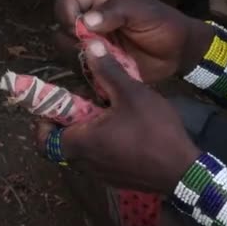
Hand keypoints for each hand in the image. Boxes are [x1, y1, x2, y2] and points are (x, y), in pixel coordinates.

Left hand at [36, 38, 199, 192]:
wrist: (183, 171)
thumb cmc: (154, 131)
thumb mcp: (132, 94)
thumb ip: (108, 70)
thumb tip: (89, 45)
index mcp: (81, 142)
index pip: (42, 140)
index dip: (43, 123)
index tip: (55, 106)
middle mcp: (84, 163)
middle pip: (61, 144)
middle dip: (67, 124)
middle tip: (82, 105)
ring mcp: (100, 175)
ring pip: (81, 153)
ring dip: (85, 134)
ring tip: (103, 115)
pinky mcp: (116, 179)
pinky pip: (98, 161)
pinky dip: (100, 146)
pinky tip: (122, 132)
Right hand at [54, 0, 212, 82]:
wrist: (179, 52)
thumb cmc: (163, 24)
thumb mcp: (143, 12)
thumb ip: (116, 12)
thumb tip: (86, 21)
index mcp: (98, 4)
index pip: (66, 2)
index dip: (66, 14)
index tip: (79, 27)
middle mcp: (90, 25)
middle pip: (61, 31)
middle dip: (71, 42)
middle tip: (93, 49)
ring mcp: (94, 48)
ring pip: (68, 55)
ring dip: (80, 60)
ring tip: (103, 63)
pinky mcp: (101, 68)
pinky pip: (83, 73)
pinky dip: (89, 77)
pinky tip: (104, 77)